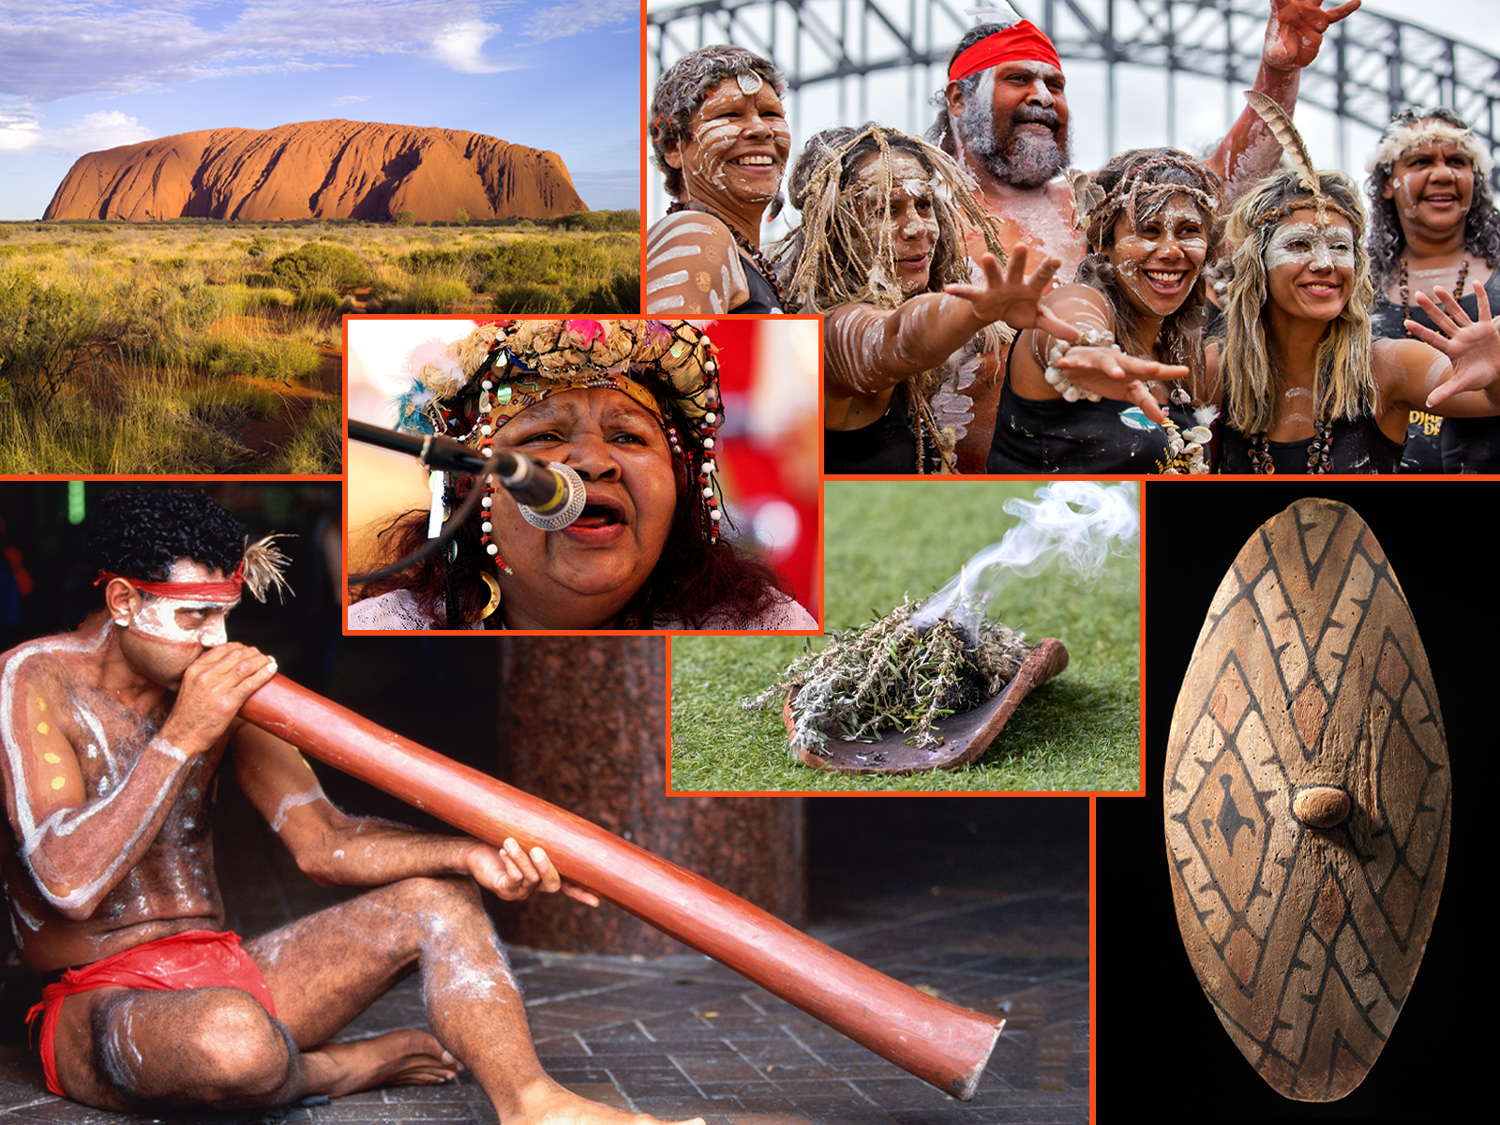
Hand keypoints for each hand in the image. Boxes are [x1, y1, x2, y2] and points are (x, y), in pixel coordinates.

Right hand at [161, 643, 277, 755]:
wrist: (181, 737)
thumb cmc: (187, 715)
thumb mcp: (189, 686)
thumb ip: (204, 675)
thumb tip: (226, 669)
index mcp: (195, 669)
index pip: (223, 649)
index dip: (240, 647)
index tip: (249, 650)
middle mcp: (205, 676)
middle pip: (237, 655)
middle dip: (254, 653)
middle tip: (263, 656)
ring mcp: (217, 689)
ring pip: (246, 667)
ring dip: (262, 661)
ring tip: (270, 661)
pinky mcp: (228, 703)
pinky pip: (250, 684)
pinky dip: (264, 674)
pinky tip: (272, 669)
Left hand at [465, 839, 599, 906]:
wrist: (471, 848)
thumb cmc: (500, 838)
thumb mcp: (525, 836)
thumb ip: (543, 836)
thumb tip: (564, 820)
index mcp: (543, 875)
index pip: (568, 886)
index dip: (581, 892)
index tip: (597, 900)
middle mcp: (534, 887)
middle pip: (552, 885)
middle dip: (546, 867)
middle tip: (537, 849)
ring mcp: (520, 891)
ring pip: (530, 879)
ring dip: (521, 858)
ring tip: (510, 841)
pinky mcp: (504, 891)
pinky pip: (514, 880)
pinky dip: (510, 863)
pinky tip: (504, 850)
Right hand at [946, 249, 1078, 340]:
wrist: (997, 313)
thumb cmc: (1021, 311)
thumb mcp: (1038, 320)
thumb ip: (1055, 326)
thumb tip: (1077, 337)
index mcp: (1030, 288)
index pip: (1041, 276)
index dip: (1048, 268)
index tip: (1056, 258)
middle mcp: (1013, 283)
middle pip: (1017, 270)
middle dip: (1018, 260)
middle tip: (1022, 246)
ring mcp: (995, 288)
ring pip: (993, 275)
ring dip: (990, 267)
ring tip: (985, 257)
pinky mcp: (980, 296)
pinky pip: (968, 293)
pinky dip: (959, 291)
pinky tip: (948, 288)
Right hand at [1054, 347, 1188, 423]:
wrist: (1083, 361)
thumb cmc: (1109, 376)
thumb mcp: (1128, 391)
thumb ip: (1145, 403)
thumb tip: (1163, 420)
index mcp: (1132, 370)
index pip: (1152, 372)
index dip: (1168, 372)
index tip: (1184, 371)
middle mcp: (1119, 362)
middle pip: (1133, 364)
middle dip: (1143, 367)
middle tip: (1154, 370)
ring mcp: (1099, 360)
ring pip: (1107, 362)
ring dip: (1112, 367)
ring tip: (1117, 374)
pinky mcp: (1080, 360)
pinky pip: (1075, 362)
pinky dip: (1071, 363)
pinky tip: (1064, 365)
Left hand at [1263, 0, 1360, 71]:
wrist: (1287, 59)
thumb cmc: (1276, 52)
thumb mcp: (1274, 54)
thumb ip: (1276, 51)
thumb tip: (1280, 53)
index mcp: (1280, 9)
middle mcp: (1298, 7)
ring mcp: (1311, 13)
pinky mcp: (1322, 22)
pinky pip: (1337, 14)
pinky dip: (1347, 8)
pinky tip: (1356, 2)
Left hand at [1410, 284, 1499, 407]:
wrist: (1496, 374)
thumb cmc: (1477, 379)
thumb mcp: (1461, 385)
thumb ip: (1445, 392)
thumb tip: (1429, 404)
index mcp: (1451, 350)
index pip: (1433, 338)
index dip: (1420, 331)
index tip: (1406, 322)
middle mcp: (1459, 338)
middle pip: (1442, 320)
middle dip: (1430, 308)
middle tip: (1416, 295)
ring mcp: (1472, 331)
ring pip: (1458, 312)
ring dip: (1449, 300)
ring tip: (1437, 287)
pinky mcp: (1487, 327)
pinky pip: (1484, 309)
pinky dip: (1482, 297)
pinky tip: (1476, 283)